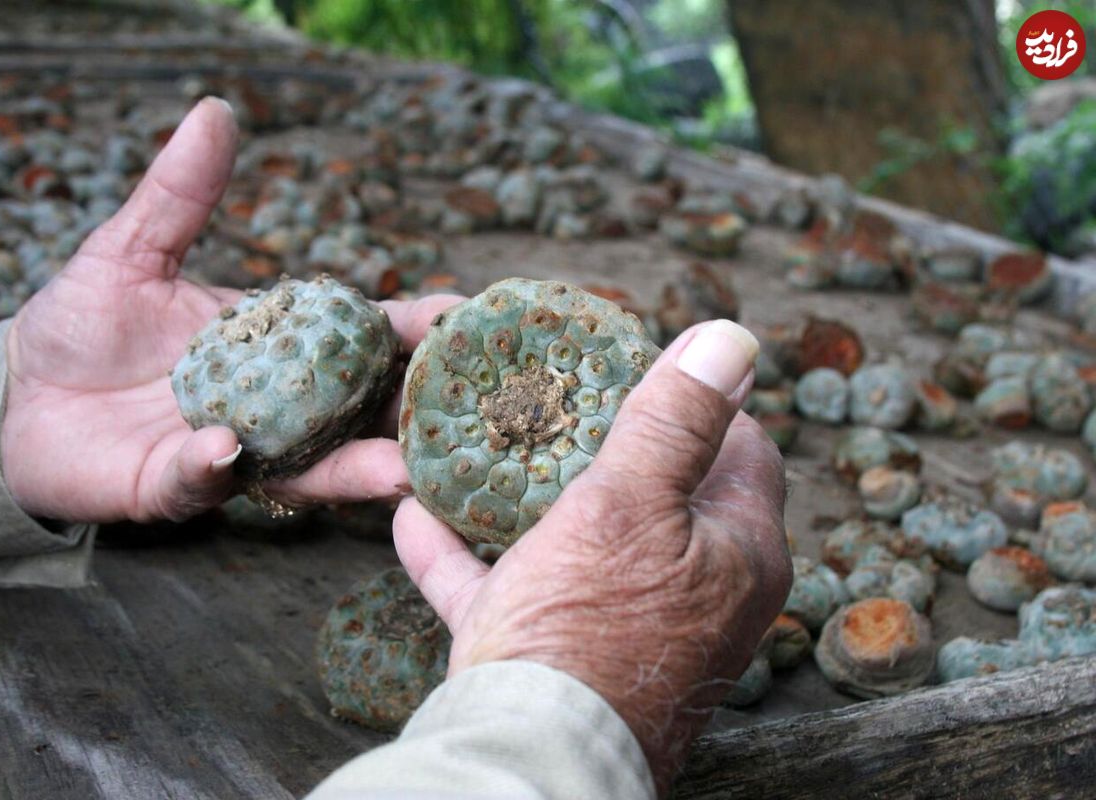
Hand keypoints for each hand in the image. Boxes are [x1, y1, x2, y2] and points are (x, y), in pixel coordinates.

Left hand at [1, 98, 456, 522]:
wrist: (14, 397)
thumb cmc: (82, 326)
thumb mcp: (131, 251)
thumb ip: (180, 194)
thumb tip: (215, 112)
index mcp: (274, 348)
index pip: (359, 340)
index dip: (411, 331)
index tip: (460, 315)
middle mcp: (271, 408)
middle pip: (357, 415)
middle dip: (408, 416)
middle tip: (463, 411)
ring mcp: (231, 453)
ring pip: (307, 469)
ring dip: (354, 470)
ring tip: (398, 468)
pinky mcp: (174, 488)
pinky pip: (203, 483)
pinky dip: (215, 467)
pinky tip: (225, 447)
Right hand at [395, 320, 791, 793]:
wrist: (531, 753)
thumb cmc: (590, 626)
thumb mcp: (631, 501)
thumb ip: (677, 419)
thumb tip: (734, 336)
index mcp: (737, 551)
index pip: (743, 448)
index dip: (696, 401)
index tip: (637, 371)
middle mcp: (695, 594)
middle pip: (657, 495)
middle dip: (601, 447)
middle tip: (555, 401)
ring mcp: (626, 631)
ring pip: (578, 545)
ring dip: (526, 503)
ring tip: (486, 451)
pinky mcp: (560, 663)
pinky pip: (514, 595)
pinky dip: (471, 562)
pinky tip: (417, 522)